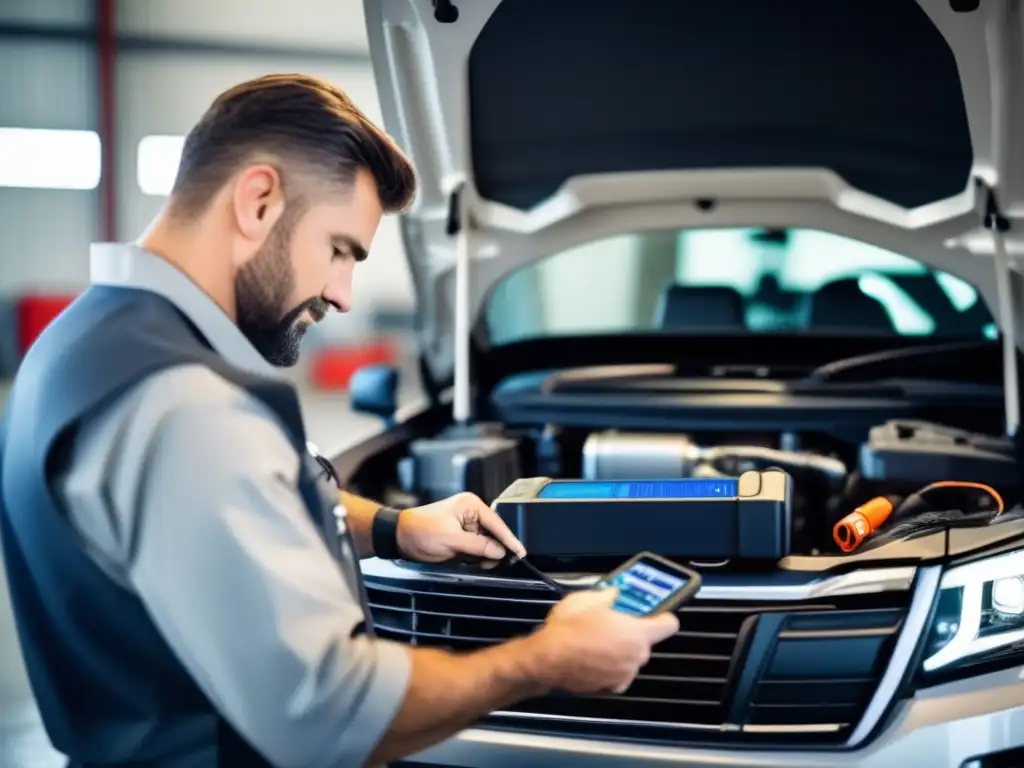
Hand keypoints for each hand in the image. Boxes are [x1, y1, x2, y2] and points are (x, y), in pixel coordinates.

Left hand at [395, 492, 526, 564]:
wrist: (399, 537)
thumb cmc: (420, 531)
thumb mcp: (452, 540)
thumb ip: (478, 546)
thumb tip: (499, 551)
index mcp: (470, 505)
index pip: (497, 523)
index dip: (509, 539)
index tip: (520, 552)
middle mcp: (471, 513)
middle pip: (493, 535)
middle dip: (491, 550)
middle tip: (485, 562)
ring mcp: (466, 525)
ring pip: (485, 545)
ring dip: (480, 556)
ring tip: (464, 558)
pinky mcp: (461, 537)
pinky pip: (475, 549)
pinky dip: (472, 557)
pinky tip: (463, 559)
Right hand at [528, 588, 678, 694]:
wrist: (547, 659)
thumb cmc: (569, 628)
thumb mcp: (587, 599)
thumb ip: (609, 596)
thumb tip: (615, 595)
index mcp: (638, 632)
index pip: (669, 623)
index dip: (661, 616)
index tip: (650, 612)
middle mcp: (637, 655)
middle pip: (646, 641)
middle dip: (633, 632)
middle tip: (612, 623)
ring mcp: (625, 674)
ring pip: (630, 658)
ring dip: (620, 650)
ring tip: (596, 642)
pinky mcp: (612, 688)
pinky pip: (618, 674)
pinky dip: (610, 668)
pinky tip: (592, 658)